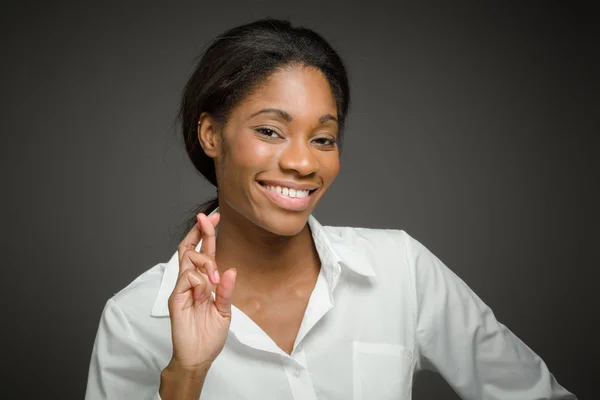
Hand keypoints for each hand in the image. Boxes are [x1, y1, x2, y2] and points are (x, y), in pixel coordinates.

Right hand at [166, 212, 236, 371]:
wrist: (198, 356)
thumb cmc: (209, 335)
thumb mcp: (224, 310)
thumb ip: (226, 291)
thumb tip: (231, 270)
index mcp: (203, 283)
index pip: (203, 252)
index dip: (207, 234)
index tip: (214, 217)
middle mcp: (190, 282)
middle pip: (190, 248)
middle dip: (199, 230)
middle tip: (208, 218)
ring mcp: (182, 288)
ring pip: (189, 259)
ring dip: (206, 263)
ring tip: (214, 282)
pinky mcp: (176, 297)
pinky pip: (187, 277)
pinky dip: (200, 282)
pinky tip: (203, 296)